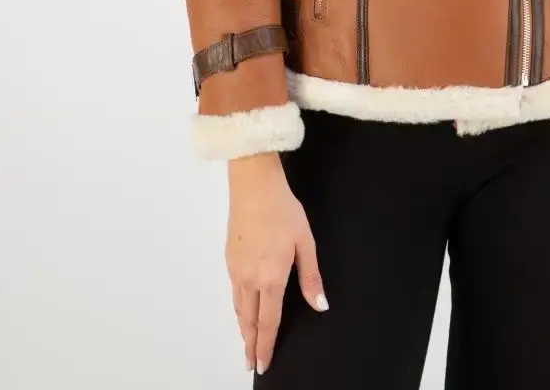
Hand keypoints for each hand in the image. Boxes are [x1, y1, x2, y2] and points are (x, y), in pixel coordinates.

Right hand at [226, 152, 328, 374]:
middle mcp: (249, 279)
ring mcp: (236, 269)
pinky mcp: (229, 258)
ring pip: (238, 307)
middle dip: (250, 343)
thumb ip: (311, 277)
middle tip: (251, 363)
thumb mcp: (306, 242)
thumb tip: (320, 305)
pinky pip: (233, 292)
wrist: (253, 186)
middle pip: (248, 320)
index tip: (264, 364)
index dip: (266, 345)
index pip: (268, 321)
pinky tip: (241, 308)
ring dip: (242, 327)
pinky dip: (237, 308)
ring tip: (247, 341)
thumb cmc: (284, 211)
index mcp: (270, 278)